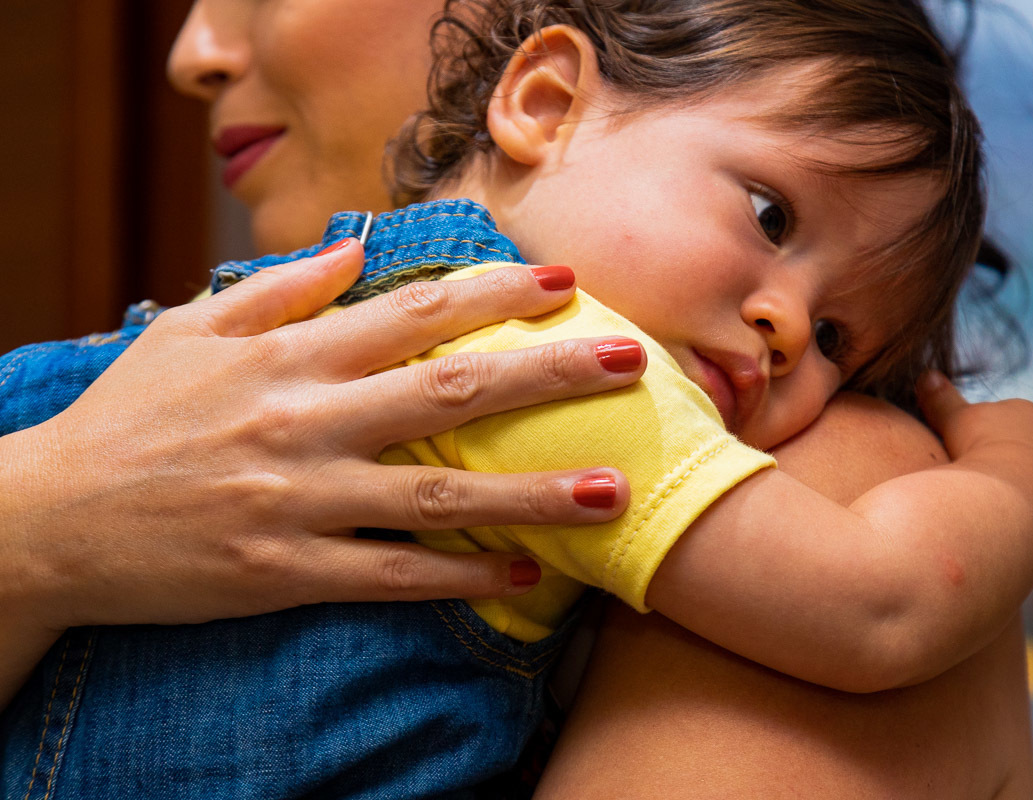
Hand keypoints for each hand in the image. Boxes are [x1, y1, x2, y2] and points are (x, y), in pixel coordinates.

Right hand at [0, 242, 643, 632]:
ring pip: (436, 493)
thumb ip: (278, 290)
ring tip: (611, 489)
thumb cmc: (126, 418)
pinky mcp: (284, 570)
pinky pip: (390, 576)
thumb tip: (355, 249)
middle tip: (629, 361)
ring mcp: (297, 499)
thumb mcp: (188, 331)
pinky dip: (459, 578)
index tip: (564, 286)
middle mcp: (303, 421)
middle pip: (448, 391)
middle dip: (547, 374)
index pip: (413, 312)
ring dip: (530, 491)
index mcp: (287, 356)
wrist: (45, 522)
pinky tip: (523, 577)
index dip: (495, 294)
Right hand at [916, 370, 1032, 533]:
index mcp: (1028, 413)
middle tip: (965, 479)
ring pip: (1029, 479)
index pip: (997, 419)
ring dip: (1007, 488)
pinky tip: (996, 520)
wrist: (1014, 502)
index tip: (952, 451)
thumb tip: (926, 375)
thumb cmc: (980, 452)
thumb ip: (940, 399)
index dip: (970, 434)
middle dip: (993, 460)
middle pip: (1016, 449)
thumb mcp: (953, 420)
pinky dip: (1018, 511)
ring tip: (980, 504)